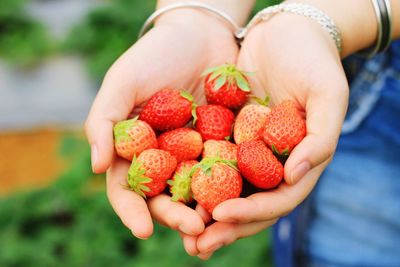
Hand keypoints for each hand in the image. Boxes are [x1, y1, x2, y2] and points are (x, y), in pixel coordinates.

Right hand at [85, 10, 238, 238]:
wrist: (199, 34)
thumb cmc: (155, 55)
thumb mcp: (122, 82)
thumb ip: (104, 122)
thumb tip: (97, 167)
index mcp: (134, 148)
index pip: (128, 188)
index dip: (133, 211)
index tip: (143, 229)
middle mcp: (163, 156)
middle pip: (165, 196)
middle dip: (176, 216)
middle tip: (194, 229)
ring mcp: (193, 153)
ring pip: (197, 191)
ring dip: (206, 210)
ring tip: (218, 223)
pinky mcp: (222, 144)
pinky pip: (227, 169)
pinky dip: (232, 186)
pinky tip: (242, 197)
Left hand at [192, 13, 348, 256]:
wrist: (288, 31)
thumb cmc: (315, 61)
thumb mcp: (329, 95)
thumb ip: (320, 138)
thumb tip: (294, 176)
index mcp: (298, 163)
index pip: (277, 199)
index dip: (252, 212)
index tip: (221, 215)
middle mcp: (271, 164)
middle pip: (248, 203)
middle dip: (223, 227)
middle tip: (195, 246)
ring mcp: (247, 151)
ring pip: (225, 188)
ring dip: (203, 212)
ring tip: (179, 231)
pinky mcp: (226, 134)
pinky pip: (208, 158)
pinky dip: (192, 176)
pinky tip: (171, 189)